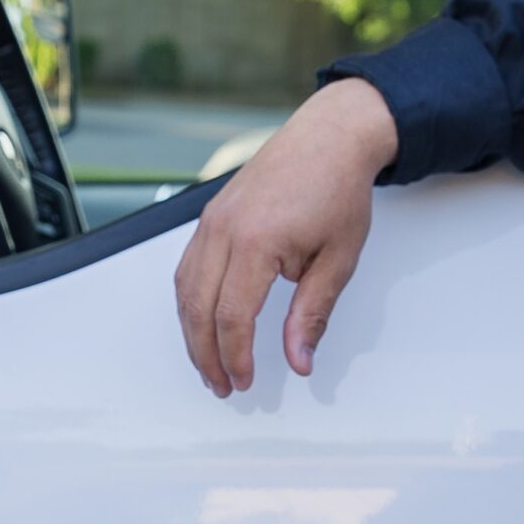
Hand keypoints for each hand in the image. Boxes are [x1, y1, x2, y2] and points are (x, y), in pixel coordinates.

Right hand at [174, 78, 397, 395]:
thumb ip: (312, 314)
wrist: (330, 138)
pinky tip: (203, 322)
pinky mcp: (210, 217)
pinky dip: (190, 301)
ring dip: (192, 332)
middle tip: (223, 385)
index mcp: (257, 241)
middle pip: (198, 308)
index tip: (245, 382)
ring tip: (209, 363)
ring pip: (184, 289)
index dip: (235, 356)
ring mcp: (212, 220)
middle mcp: (224, 229)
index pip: (232, 316)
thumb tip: (298, 360)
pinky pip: (187, 267)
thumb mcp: (338, 260)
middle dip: (206, 354)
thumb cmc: (338, 191)